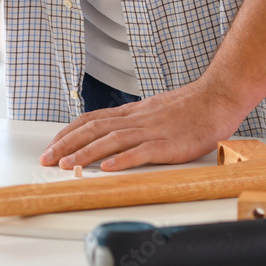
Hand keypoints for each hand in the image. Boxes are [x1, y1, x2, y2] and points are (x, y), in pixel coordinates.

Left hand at [38, 78, 244, 170]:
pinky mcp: (170, 144)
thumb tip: (110, 133)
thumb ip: (132, 122)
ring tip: (68, 165)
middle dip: (67, 144)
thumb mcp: (152, 110)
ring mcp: (153, 131)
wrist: (217, 97)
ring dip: (86, 153)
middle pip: (94, 129)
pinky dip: (123, 159)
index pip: (91, 119)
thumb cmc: (189, 107)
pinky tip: (108, 168)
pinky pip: (143, 151)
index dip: (68, 132)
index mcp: (131, 113)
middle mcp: (136, 119)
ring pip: (112, 140)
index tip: (52, 144)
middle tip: (47, 158)